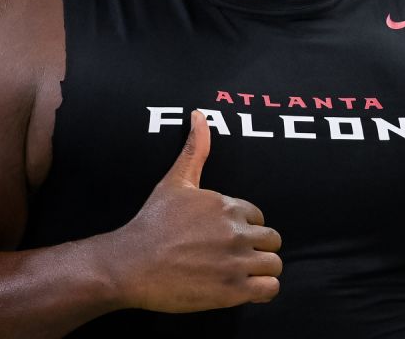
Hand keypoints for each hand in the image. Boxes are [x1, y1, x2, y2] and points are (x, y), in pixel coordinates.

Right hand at [114, 110, 281, 312]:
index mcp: (226, 205)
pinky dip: (264, 289)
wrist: (130, 264)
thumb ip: (195, 149)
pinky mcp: (232, 290)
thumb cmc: (151, 223)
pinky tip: (246, 288)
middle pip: (272, 239)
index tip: (225, 238)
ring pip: (274, 263)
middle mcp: (236, 231)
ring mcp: (235, 261)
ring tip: (240, 273)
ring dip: (262, 269)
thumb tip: (200, 114)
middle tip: (234, 258)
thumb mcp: (174, 181)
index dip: (245, 228)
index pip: (258, 216)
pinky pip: (270, 288)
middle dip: (257, 248)